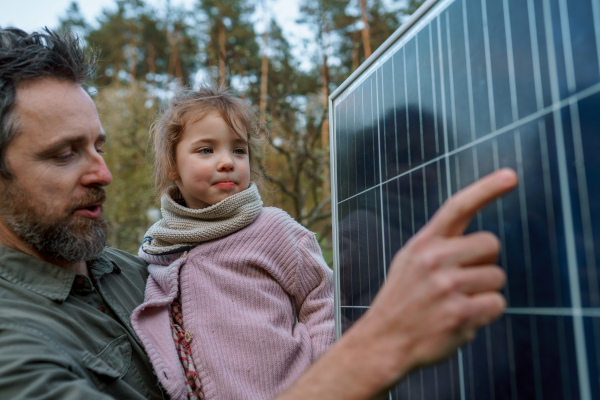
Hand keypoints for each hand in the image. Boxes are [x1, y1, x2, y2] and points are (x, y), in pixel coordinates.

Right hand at [356, 168, 517, 388]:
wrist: (383, 341)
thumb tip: (484, 242)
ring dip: (484, 292)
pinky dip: (484, 314)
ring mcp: (447, 287)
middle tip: (463, 280)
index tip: (511, 176)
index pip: (457, 207)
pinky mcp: (460, 314)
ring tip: (455, 304)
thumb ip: (440, 247)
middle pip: (491, 244)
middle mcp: (434, 259)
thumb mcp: (409, 262)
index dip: (486, 189)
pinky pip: (497, 304)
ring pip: (497, 277)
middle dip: (485, 262)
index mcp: (423, 243)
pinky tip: (459, 320)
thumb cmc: (402, 300)